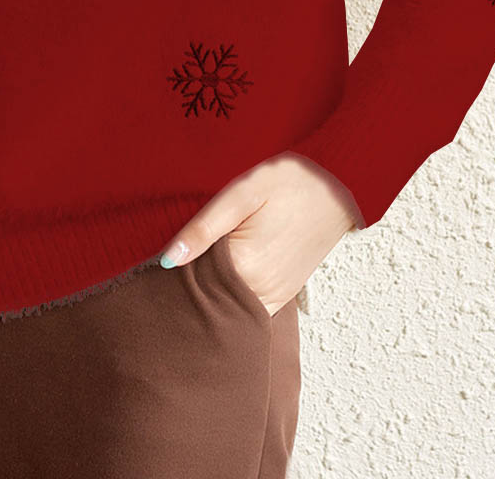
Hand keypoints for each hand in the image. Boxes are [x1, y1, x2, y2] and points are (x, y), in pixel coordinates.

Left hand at [158, 152, 362, 314]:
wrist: (339, 184)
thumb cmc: (290, 182)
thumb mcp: (242, 193)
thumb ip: (203, 229)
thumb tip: (167, 261)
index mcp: (246, 270)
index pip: (192, 291)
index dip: (171, 280)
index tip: (154, 270)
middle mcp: (262, 294)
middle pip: (211, 306)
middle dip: (189, 294)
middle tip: (170, 273)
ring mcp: (276, 298)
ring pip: (231, 312)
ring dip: (211, 300)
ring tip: (194, 274)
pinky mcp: (284, 294)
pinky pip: (250, 310)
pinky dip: (232, 301)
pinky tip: (220, 280)